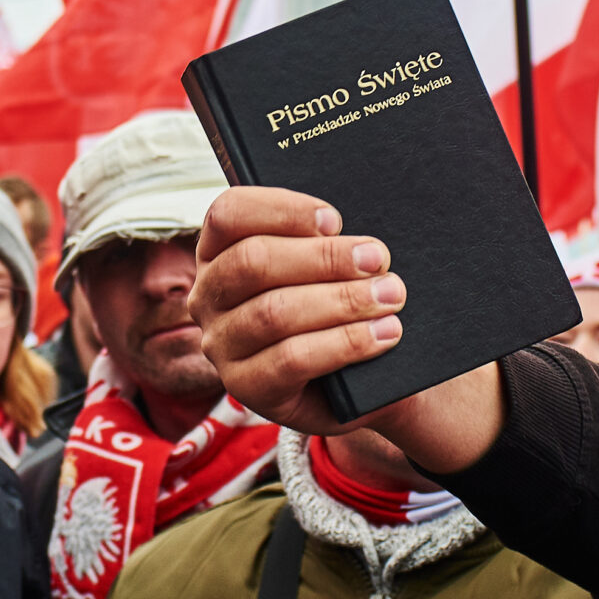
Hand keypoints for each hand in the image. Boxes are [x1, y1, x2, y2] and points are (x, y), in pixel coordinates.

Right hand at [188, 187, 503, 468]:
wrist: (354, 380)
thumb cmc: (335, 307)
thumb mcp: (324, 267)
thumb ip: (325, 241)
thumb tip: (358, 234)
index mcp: (218, 252)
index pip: (229, 214)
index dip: (281, 210)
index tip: (335, 219)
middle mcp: (209, 297)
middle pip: (253, 261)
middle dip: (323, 257)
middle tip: (377, 259)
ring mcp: (222, 346)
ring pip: (274, 312)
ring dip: (341, 300)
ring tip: (390, 296)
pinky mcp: (246, 388)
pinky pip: (292, 359)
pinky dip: (345, 343)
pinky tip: (383, 334)